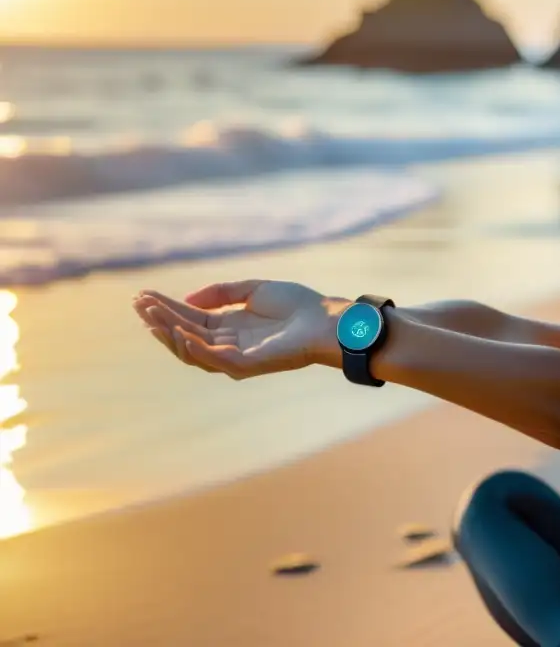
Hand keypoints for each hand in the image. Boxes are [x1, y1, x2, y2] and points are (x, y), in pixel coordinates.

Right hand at [132, 279, 348, 379]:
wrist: (327, 319)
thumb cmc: (299, 305)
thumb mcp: (254, 290)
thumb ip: (222, 292)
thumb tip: (188, 299)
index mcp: (230, 326)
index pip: (189, 318)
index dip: (166, 307)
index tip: (142, 295)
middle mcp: (229, 343)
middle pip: (184, 333)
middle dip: (160, 319)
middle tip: (137, 304)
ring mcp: (236, 356)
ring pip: (192, 349)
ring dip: (168, 333)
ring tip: (149, 316)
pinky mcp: (246, 365)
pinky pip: (212, 358)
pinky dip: (193, 347)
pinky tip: (177, 331)